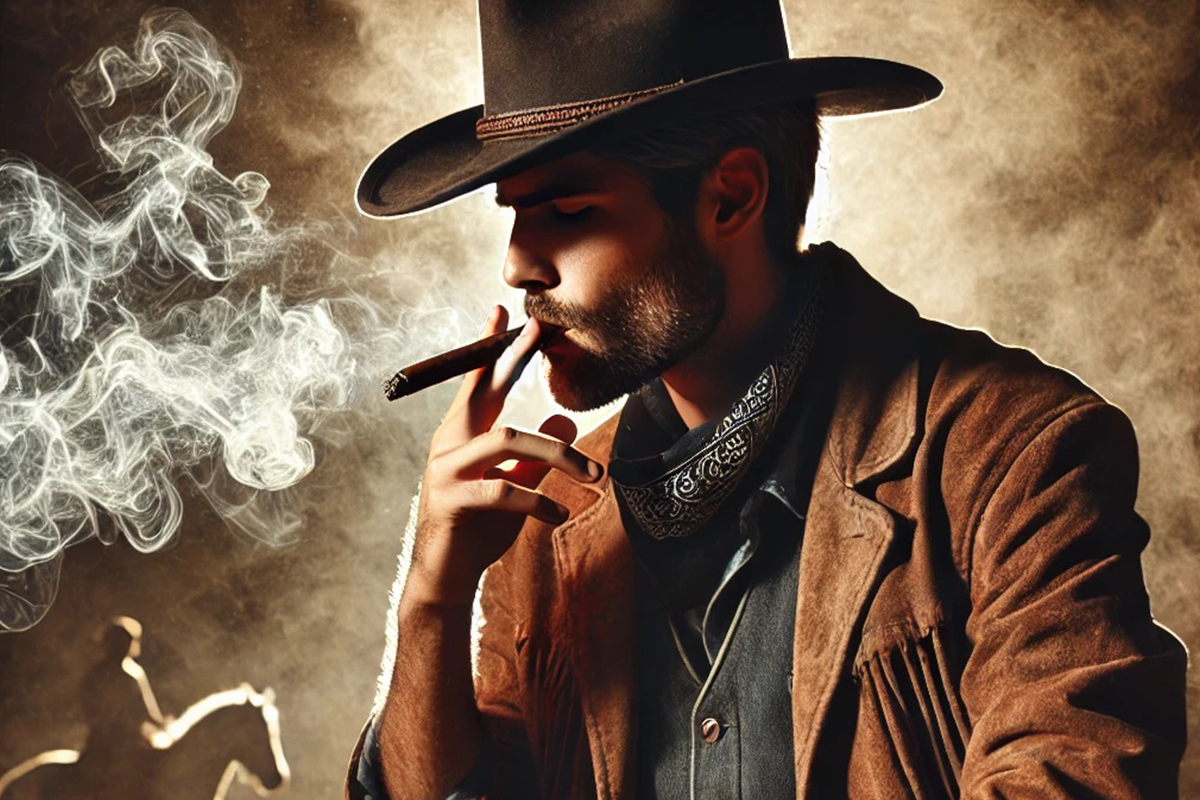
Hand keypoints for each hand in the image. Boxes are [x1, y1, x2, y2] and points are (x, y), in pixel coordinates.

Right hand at [403, 306, 604, 607]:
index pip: (478, 384)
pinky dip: (540, 500)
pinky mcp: (452, 501)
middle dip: (512, 358)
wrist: (446, 578)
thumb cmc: (478, 530)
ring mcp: (446, 471)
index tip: (501, 311)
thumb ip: (537, 456)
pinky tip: (562, 513)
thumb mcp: (516, 487)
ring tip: (594, 475)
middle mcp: (449, 445)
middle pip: (485, 393)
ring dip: (558, 454)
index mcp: (463, 436)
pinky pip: (504, 491)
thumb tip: (565, 419)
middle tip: (539, 329)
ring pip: (507, 440)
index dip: (491, 349)